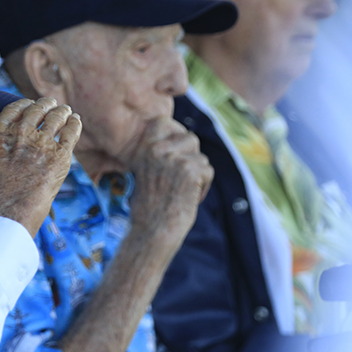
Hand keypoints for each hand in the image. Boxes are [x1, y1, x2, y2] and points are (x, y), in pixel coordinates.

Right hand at [0, 98, 81, 236]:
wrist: (6, 211)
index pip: (15, 108)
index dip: (25, 104)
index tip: (31, 104)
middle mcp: (20, 132)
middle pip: (37, 109)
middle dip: (46, 104)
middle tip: (51, 104)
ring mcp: (41, 143)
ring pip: (56, 117)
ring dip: (62, 112)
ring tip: (65, 111)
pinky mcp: (60, 156)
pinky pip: (71, 132)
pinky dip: (74, 123)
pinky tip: (75, 120)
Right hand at [128, 117, 212, 252]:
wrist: (153, 230)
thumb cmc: (150, 205)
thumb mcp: (147, 170)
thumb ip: (161, 152)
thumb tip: (186, 137)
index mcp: (143, 148)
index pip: (164, 122)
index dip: (175, 133)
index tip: (176, 153)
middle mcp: (157, 149)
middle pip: (190, 139)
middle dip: (191, 158)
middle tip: (179, 180)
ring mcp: (174, 158)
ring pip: (201, 158)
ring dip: (198, 175)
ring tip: (182, 192)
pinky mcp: (191, 170)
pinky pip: (208, 171)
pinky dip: (203, 187)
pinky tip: (188, 199)